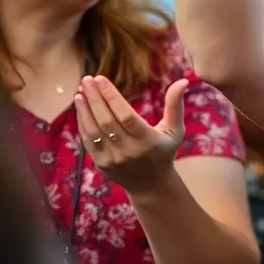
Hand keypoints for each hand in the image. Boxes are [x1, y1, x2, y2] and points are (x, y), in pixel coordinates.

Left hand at [75, 75, 186, 196]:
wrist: (151, 184)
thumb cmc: (164, 151)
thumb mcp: (174, 129)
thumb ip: (175, 105)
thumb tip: (183, 80)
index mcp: (148, 141)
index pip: (126, 116)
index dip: (112, 97)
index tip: (101, 79)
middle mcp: (129, 151)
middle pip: (107, 122)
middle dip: (95, 99)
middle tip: (87, 80)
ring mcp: (113, 159)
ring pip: (94, 131)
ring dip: (85, 110)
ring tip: (80, 91)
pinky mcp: (101, 164)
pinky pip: (88, 141)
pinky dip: (83, 123)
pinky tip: (80, 107)